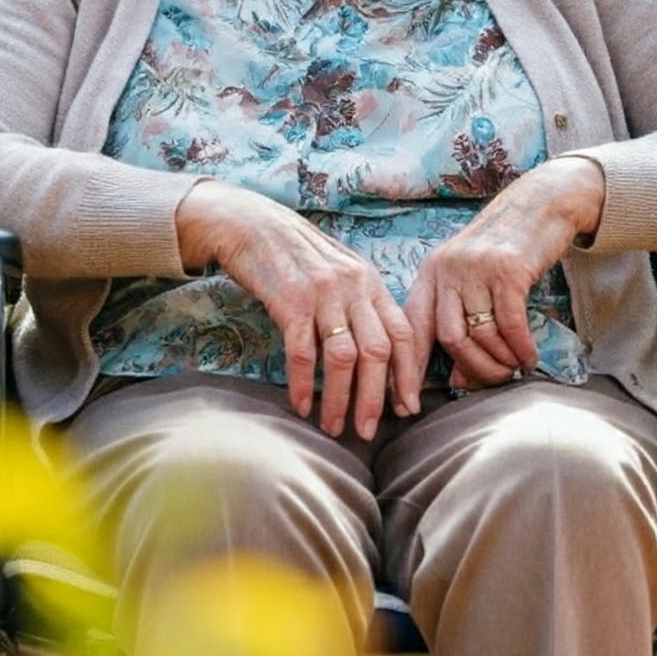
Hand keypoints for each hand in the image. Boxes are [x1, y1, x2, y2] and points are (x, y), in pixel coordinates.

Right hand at [175, 178, 417, 440]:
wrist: (248, 224)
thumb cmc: (293, 254)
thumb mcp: (338, 271)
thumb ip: (360, 304)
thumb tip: (379, 356)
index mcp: (369, 281)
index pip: (403, 333)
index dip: (408, 375)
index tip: (406, 408)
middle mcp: (352, 285)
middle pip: (377, 352)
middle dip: (375, 398)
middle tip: (368, 431)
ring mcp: (321, 293)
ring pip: (343, 358)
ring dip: (340, 399)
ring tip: (333, 426)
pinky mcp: (289, 300)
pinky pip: (302, 352)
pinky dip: (303, 384)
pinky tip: (301, 406)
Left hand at [402, 156, 604, 391]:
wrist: (539, 204)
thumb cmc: (503, 252)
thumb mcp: (472, 283)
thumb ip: (461, 325)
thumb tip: (458, 379)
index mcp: (430, 275)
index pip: (409, 329)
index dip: (405, 370)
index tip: (405, 406)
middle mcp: (446, 270)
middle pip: (446, 338)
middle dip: (470, 369)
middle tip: (492, 382)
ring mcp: (475, 268)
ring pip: (479, 333)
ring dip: (499, 360)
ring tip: (513, 368)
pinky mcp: (507, 269)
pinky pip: (510, 323)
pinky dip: (519, 348)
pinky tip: (528, 357)